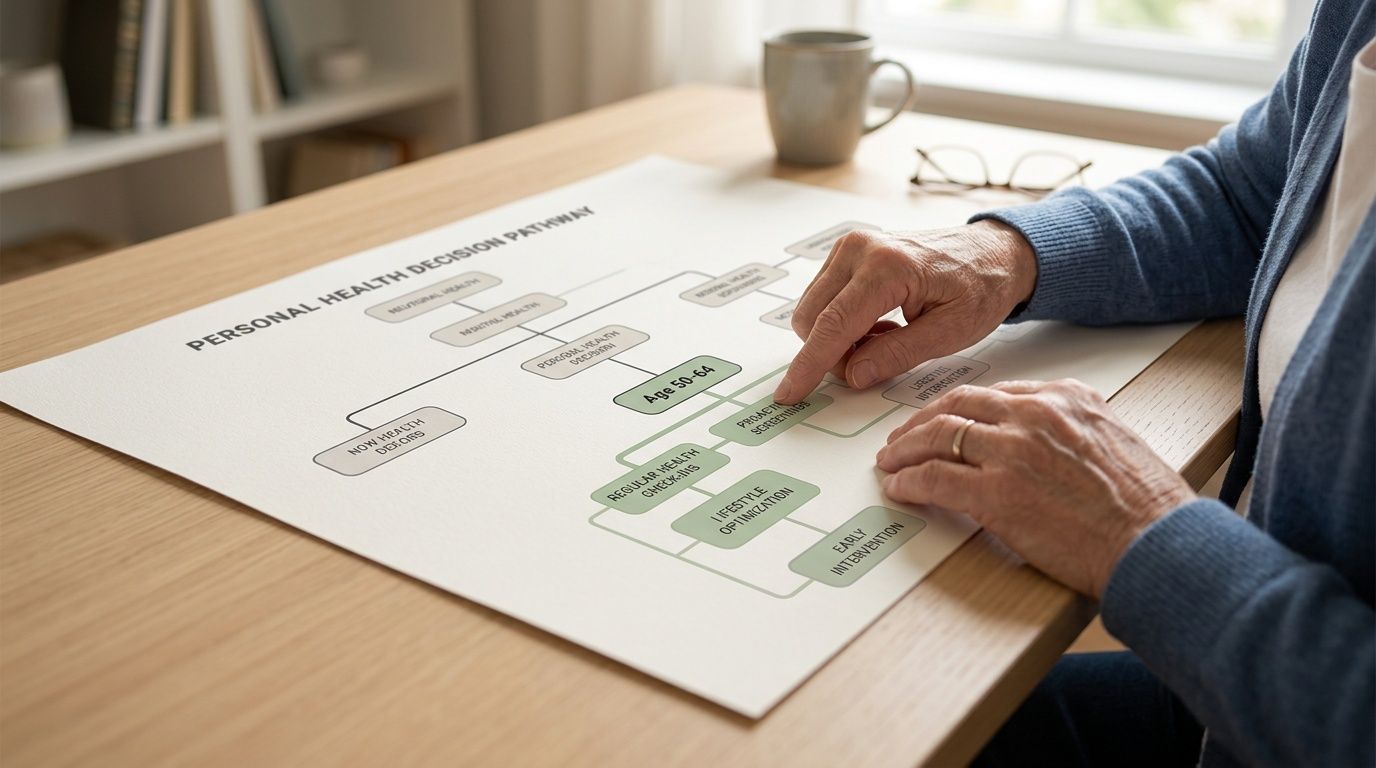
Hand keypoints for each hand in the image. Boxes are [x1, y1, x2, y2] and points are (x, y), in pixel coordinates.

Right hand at [773, 221, 1036, 403]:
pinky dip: (842, 323)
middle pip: (813, 320)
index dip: (810, 365)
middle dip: (833, 354)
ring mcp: (849, 247)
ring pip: (812, 312)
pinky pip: (822, 300)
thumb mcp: (951, 332)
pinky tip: (879, 323)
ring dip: (839, 339)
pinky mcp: (846, 252)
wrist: (992, 253)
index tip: (790, 393)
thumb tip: (853, 374)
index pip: (834, 325)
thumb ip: (899, 355)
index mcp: (888, 267)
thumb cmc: (981, 287)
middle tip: (878, 362)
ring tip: (887, 336)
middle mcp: (860, 249)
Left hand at [875, 379, 1196, 598]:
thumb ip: (1070, 432)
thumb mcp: (1113, 441)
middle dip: (921, 422)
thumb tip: (1036, 444)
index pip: (995, 393)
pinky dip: (909, 481)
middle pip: (958, 406)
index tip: (943, 420)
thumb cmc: (1145, 508)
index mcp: (1066, 397)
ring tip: (892, 462)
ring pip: (938, 435)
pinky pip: (934, 477)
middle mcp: (1036, 414)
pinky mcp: (997, 493)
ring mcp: (1013, 451)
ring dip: (906, 450)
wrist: (1156, 544)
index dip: (958, 408)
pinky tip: (900, 487)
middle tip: (903, 439)